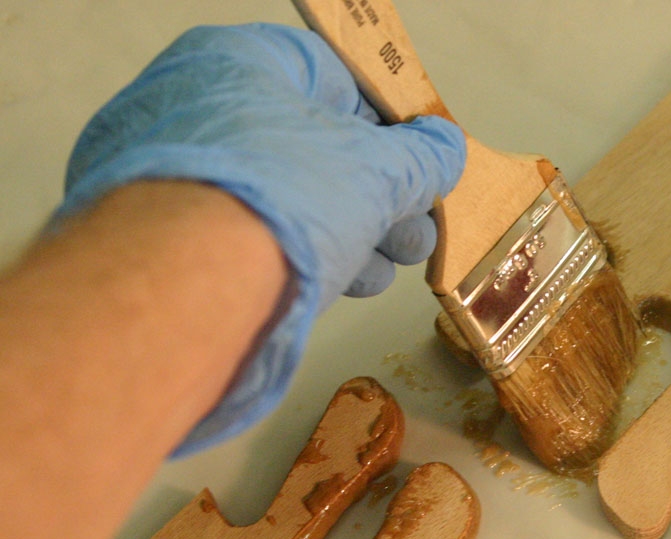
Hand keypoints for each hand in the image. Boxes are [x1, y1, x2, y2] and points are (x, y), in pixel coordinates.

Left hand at [55, 23, 466, 452]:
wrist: (189, 288)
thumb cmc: (284, 198)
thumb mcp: (378, 171)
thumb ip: (420, 158)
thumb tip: (444, 148)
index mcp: (237, 62)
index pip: (330, 74)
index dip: (388, 118)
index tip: (422, 157)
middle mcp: (195, 108)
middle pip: (311, 143)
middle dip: (380, 189)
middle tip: (421, 220)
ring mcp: (175, 176)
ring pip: (287, 195)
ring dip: (355, 229)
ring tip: (400, 260)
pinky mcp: (170, 240)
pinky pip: (251, 235)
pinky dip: (308, 254)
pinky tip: (354, 281)